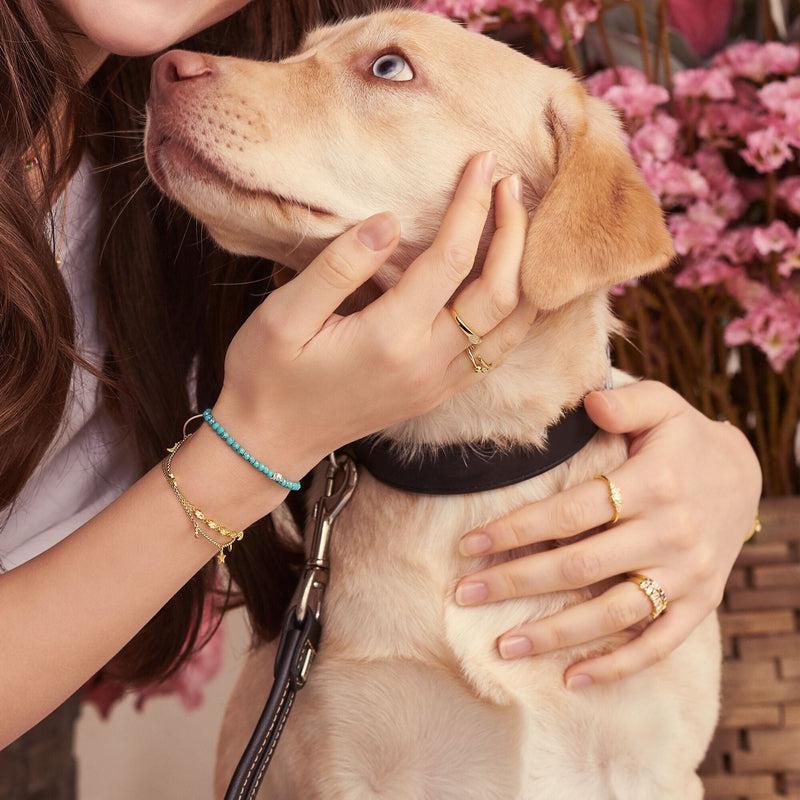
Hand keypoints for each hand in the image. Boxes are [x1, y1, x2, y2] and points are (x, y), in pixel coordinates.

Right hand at [216, 151, 533, 482]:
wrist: (271, 442)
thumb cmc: (268, 375)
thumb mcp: (284, 316)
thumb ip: (339, 266)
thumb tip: (389, 222)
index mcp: (390, 338)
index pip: (451, 259)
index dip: (473, 204)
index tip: (482, 162)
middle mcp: (428, 364)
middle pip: (500, 292)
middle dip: (514, 230)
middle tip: (511, 181)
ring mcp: (439, 384)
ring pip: (512, 327)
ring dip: (525, 272)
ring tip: (522, 224)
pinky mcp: (439, 394)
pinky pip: (499, 353)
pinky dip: (519, 314)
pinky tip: (514, 283)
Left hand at [454, 380, 761, 688]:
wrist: (745, 477)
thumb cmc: (686, 439)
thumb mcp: (663, 406)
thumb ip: (625, 401)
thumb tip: (588, 401)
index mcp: (653, 484)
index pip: (570, 512)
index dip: (516, 530)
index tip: (468, 544)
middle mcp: (670, 533)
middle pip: (579, 567)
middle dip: (515, 583)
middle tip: (464, 595)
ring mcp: (687, 574)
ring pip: (613, 614)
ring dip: (555, 634)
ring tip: (503, 646)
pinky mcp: (700, 602)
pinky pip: (658, 642)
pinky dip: (617, 665)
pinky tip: (571, 679)